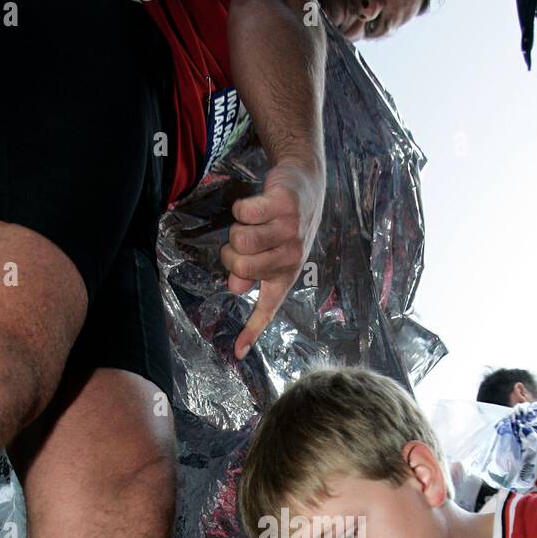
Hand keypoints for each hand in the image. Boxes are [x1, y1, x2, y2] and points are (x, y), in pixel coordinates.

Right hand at [220, 158, 323, 358]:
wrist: (304, 183)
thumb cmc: (282, 222)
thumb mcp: (271, 252)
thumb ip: (252, 273)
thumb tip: (237, 288)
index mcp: (285, 276)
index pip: (267, 309)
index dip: (251, 331)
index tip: (237, 354)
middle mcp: (291, 258)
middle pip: (239, 266)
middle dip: (231, 251)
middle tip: (245, 240)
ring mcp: (289, 231)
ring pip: (240, 238)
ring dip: (236, 227)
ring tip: (252, 222)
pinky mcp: (283, 205)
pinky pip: (243, 212)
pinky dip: (241, 207)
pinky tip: (256, 205)